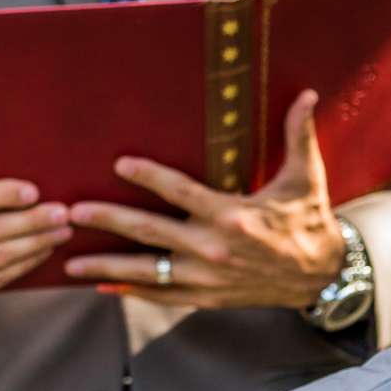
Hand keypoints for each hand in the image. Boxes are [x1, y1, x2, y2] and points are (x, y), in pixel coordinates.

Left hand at [64, 89, 343, 310]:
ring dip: (106, 264)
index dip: (148, 176)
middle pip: (148, 231)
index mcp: (233, 216)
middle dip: (106, 220)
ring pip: (146, 270)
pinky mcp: (206, 297)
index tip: (119, 164)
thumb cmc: (308, 221)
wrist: (321, 276)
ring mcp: (206, 277)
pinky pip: (161, 295)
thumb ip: (298, 134)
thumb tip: (306, 93)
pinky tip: (102, 286)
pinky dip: (131, 292)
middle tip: (72, 211)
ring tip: (69, 261)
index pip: (180, 191)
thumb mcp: (306, 177)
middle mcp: (212, 249)